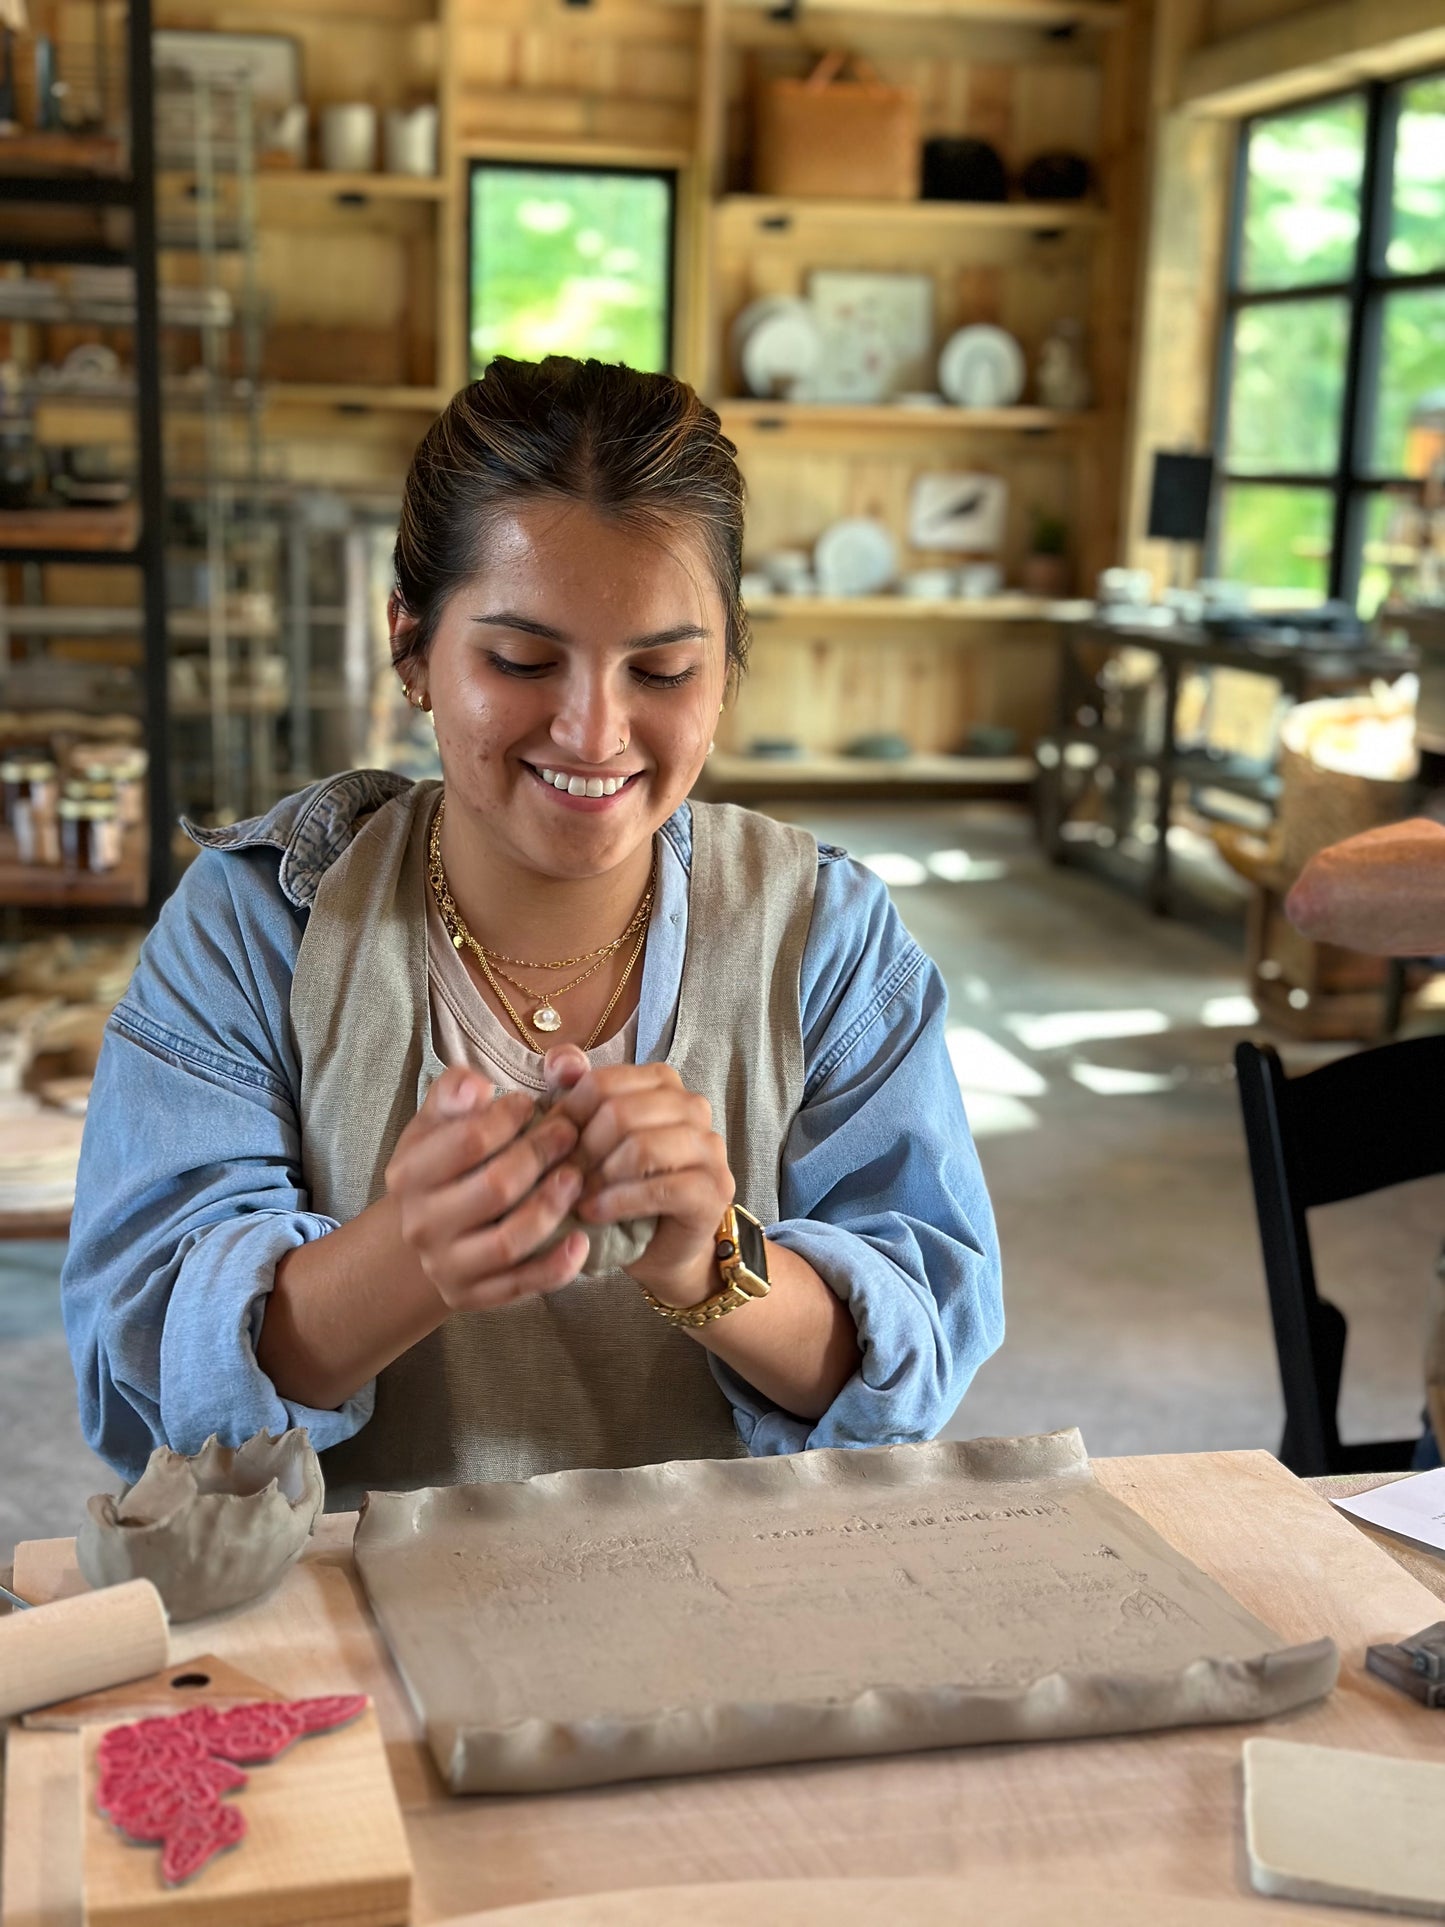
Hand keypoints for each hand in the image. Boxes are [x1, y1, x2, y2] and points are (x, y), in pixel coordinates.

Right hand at [384, 1065, 588, 1310]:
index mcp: (409, 1175)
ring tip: (576, 1178)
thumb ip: (454, 1092)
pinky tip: (582, 1241)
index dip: (508, 1117)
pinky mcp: (472, 1296)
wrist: (428, 1230)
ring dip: (550, 1208)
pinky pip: (520, 1287)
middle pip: (495, 1189)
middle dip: (540, 1156)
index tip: (530, 1103)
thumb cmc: (444, 1163)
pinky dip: (556, 1268)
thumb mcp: (437, 1122)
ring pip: (509, 1243)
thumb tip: (475, 1088)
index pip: (468, 1141)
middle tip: (569, 1133)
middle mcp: (422, 1224)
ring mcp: (446, 1266)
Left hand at [545, 1046, 733, 1305]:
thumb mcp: (587, 1136)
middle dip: (581, 1150)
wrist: (656, 1244)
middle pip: (620, 1113)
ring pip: (642, 1148)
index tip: (549, 1146)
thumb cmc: (617, 1184)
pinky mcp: (714, 1189)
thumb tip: (560, 1062)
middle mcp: (692, 1106)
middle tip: (561, 1178)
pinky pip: (660, 1189)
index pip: (602, 1082)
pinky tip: (594, 1212)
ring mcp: (710, 1147)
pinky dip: (618, 1202)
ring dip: (600, 1177)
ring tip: (577, 1196)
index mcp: (662, 1083)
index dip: (567, 1116)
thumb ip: (572, 1091)